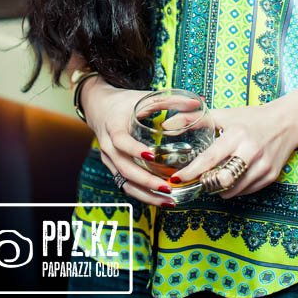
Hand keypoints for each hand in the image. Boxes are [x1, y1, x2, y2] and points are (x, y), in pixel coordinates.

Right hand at [80, 77, 177, 207]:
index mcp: (114, 127)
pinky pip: (126, 185)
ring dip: (146, 194)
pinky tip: (160, 199)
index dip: (134, 149)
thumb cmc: (124, 102)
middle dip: (146, 181)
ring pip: (124, 183)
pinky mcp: (114, 168)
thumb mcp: (143, 98)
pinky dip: (142, 194)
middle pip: (124, 169)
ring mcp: (110, 160)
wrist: (100, 108)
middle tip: (168, 187)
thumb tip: (197, 103)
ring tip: (169, 200)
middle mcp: (108, 147)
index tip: (152, 156)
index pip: (121, 141)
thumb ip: (168, 100)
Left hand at [166, 100, 297, 199]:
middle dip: (206, 184)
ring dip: (219, 189)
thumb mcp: (224, 115)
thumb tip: (167, 125)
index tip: (176, 178)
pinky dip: (234, 189)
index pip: (209, 158)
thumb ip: (194, 119)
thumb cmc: (251, 118)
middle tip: (198, 180)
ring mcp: (262, 166)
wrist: (285, 122)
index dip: (191, 171)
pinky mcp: (271, 176)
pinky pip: (246, 191)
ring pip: (233, 189)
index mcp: (237, 135)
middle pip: (222, 180)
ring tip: (213, 180)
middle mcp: (251, 151)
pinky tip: (231, 180)